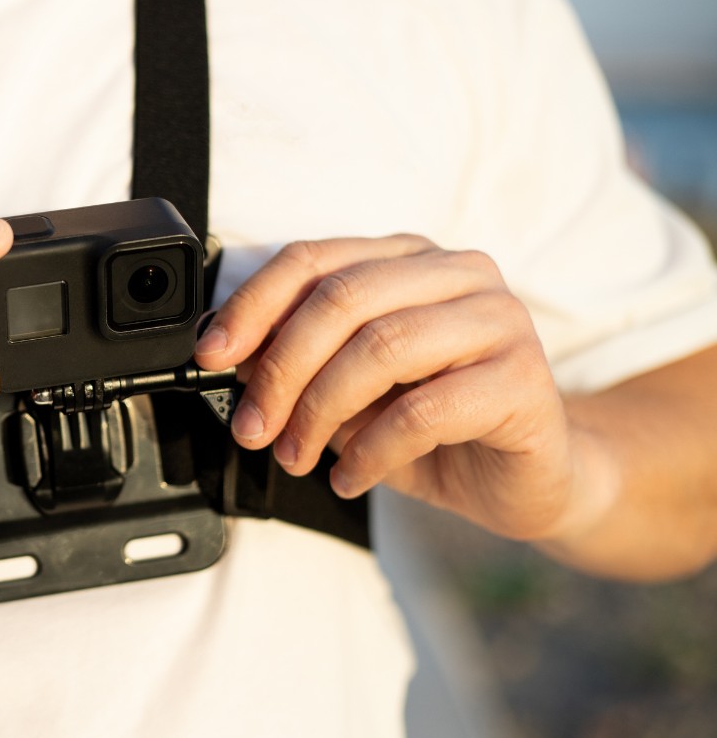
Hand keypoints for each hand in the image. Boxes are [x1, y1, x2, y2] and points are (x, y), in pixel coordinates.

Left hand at [194, 235, 586, 540]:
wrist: (527, 477)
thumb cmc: (434, 426)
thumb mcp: (350, 388)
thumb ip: (303, 360)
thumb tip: (231, 356)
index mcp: (407, 259)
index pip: (313, 259)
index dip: (253, 305)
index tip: (211, 356)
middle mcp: (458, 273)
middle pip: (342, 299)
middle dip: (280, 369)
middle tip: (253, 427)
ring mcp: (499, 319)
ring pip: (380, 348)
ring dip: (320, 412)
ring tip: (297, 455)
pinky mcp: (524, 379)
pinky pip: (424, 411)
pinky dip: (370, 451)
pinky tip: (351, 478)